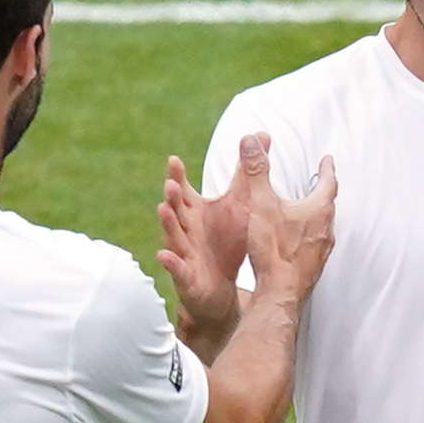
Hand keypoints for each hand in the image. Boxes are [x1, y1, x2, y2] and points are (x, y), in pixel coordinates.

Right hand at [155, 138, 260, 349]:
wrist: (220, 287)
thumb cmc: (227, 240)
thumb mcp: (239, 203)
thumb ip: (247, 171)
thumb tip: (261, 135)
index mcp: (195, 211)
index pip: (183, 190)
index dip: (177, 176)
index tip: (174, 159)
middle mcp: (185, 228)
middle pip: (175, 209)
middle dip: (172, 196)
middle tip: (170, 183)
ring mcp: (183, 251)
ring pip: (173, 235)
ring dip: (167, 223)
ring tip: (162, 209)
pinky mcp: (185, 276)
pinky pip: (177, 268)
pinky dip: (170, 261)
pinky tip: (164, 254)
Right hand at [242, 151, 337, 302]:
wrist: (278, 294)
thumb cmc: (273, 249)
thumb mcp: (261, 203)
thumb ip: (256, 171)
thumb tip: (251, 140)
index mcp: (318, 209)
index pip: (328, 181)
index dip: (326, 168)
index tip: (326, 159)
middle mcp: (326, 230)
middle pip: (327, 205)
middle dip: (321, 192)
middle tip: (317, 183)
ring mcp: (322, 251)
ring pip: (322, 227)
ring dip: (314, 217)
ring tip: (305, 212)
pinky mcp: (313, 269)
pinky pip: (313, 247)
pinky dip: (306, 238)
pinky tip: (294, 244)